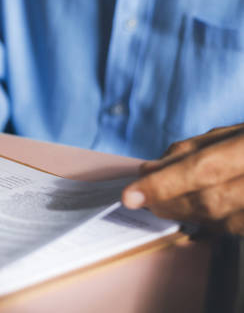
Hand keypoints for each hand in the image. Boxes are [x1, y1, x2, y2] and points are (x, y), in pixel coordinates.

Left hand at [122, 123, 243, 235]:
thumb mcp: (233, 134)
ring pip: (223, 222)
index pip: (202, 169)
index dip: (163, 184)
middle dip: (169, 203)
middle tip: (145, 200)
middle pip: (210, 201)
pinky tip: (198, 215)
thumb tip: (149, 171)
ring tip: (167, 204)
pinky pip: (236, 230)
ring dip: (187, 215)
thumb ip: (191, 151)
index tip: (131, 196)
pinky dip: (212, 225)